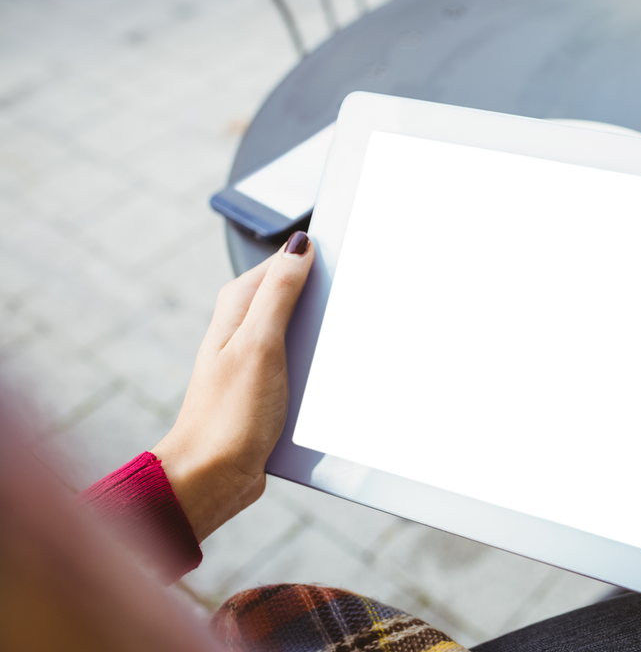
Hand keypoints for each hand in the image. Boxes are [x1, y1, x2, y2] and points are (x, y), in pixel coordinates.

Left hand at [152, 232, 314, 542]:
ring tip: (332, 349)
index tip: (346, 259)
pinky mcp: (268, 386)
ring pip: (303, 332)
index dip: (314, 258)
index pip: (283, 263)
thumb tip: (299, 246)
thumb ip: (280, 293)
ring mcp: (256, 358)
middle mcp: (244, 328)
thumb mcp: (260, 344)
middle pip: (296, 297)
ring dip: (322, 339)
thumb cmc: (228, 414)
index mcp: (237, 307)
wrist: (212, 476)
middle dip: (323, 300)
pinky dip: (317, 367)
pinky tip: (327, 377)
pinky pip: (303, 364)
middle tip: (342, 310)